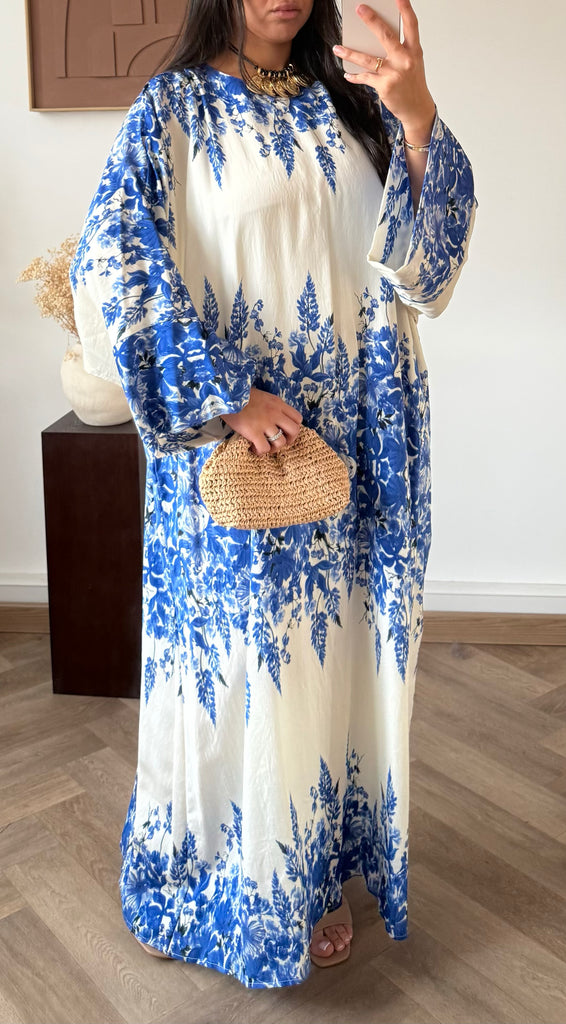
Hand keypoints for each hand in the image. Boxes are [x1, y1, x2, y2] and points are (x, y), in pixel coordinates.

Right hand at [222, 387, 302, 456]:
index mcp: (278, 404)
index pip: (297, 418)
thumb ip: (271, 406)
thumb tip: (274, 418)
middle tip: (279, 443)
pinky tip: (253, 449)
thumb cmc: (241, 395)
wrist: (226, 394)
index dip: (294, 428)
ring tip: (264, 447)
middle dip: (289, 440)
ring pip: (280, 442)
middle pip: (294, 431)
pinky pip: (264, 448)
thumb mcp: (262, 396)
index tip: (285, 432)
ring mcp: (265, 423)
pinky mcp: (254, 432)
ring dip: (273, 448)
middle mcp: (275, 413)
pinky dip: (260, 452)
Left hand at [333, 0, 435, 145]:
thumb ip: (399, 49)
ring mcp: (394, 73)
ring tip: (338, 47)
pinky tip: (348, 73)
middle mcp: (405, 60)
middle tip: (359, 9)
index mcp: (414, 50)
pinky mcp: (384, 86)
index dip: (406, 9)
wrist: (417, 109)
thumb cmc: (412, 83)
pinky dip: (355, 76)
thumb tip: (375, 38)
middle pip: (386, 36)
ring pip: (368, 59)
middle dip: (371, 21)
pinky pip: (365, 78)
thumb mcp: (412, 62)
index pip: (412, 25)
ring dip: (350, 53)